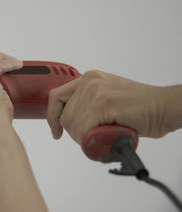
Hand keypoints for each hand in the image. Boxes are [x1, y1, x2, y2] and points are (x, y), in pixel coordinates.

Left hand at [47, 70, 172, 143]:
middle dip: (75, 132)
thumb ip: (89, 104)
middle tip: (93, 137)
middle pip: (64, 116)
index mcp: (89, 78)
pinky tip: (107, 137)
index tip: (56, 131)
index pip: (56, 97)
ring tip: (104, 136)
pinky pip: (84, 129)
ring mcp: (96, 91)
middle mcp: (89, 81)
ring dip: (85, 138)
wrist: (165, 107)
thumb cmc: (141, 108)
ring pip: (73, 125)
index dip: (53, 117)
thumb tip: (72, 122)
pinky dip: (92, 139)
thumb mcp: (108, 98)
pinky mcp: (104, 103)